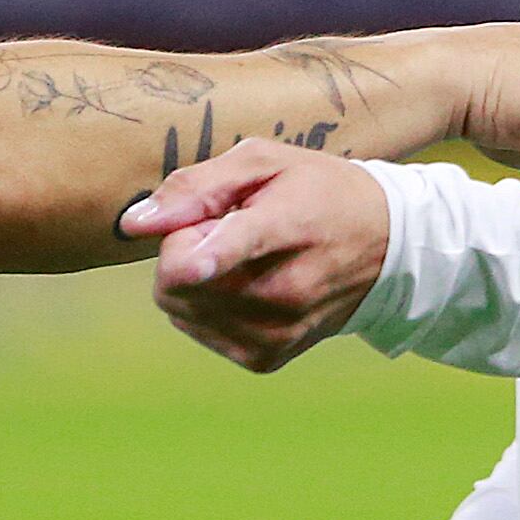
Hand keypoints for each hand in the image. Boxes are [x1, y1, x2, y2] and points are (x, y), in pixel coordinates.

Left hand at [122, 141, 389, 370]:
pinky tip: (243, 284)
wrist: (385, 246)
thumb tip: (134, 224)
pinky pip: (197, 328)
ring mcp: (278, 331)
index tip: (190, 265)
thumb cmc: (315, 191)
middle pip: (179, 280)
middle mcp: (286, 289)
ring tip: (242, 256)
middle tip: (224, 227)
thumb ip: (196, 186)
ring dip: (194, 278)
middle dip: (183, 247)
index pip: (240, 247)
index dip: (206, 256)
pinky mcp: (267, 357)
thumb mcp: (263, 162)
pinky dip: (205, 305)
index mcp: (288, 226)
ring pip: (181, 307)